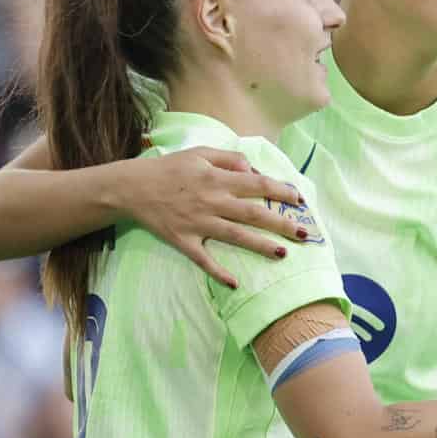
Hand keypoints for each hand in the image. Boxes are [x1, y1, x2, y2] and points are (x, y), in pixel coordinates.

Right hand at [124, 145, 312, 287]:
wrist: (133, 187)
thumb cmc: (170, 168)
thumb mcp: (200, 153)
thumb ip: (229, 159)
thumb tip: (252, 169)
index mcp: (217, 179)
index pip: (257, 185)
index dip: (281, 191)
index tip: (299, 200)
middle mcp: (212, 201)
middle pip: (253, 214)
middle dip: (281, 224)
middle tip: (303, 233)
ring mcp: (198, 223)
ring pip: (235, 236)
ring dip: (260, 246)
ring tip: (282, 254)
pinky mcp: (184, 240)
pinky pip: (203, 259)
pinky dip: (218, 272)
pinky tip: (235, 283)